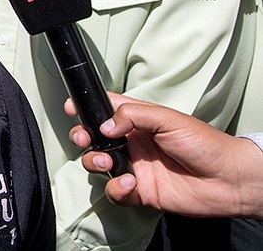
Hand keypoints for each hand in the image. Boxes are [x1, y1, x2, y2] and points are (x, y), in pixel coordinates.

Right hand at [66, 93, 262, 218]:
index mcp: (138, 120)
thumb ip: (132, 115)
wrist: (229, 180)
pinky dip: (116, 188)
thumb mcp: (167, 118)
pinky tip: (130, 183)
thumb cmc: (204, 143)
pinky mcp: (140, 192)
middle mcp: (132, 143)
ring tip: (105, 161)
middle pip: (93, 137)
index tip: (72, 108)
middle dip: (82, 136)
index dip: (86, 108)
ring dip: (93, 161)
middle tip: (84, 138)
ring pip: (97, 164)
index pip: (105, 109)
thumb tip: (104, 126)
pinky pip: (115, 192)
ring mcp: (134, 167)